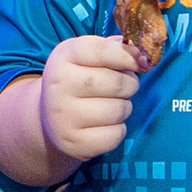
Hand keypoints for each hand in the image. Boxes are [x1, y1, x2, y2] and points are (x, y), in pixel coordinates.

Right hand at [37, 34, 140, 164]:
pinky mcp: (74, 143)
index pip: (103, 50)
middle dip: (131, 84)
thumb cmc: (78, 81)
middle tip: (125, 86)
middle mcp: (59, 86)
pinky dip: (118, 130)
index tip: (141, 62)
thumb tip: (141, 52)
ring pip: (119, 110)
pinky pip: (115, 135)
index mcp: (63, 57)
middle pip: (116, 83)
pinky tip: (104, 124)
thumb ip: (113, 48)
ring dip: (125, 107)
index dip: (128, 56)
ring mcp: (64, 117)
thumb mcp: (86, 57)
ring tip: (111, 104)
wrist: (50, 117)